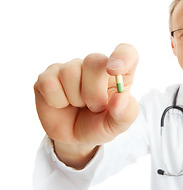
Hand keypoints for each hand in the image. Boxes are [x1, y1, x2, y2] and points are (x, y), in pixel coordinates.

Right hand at [34, 44, 138, 168]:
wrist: (74, 138)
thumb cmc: (100, 125)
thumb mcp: (117, 125)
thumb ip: (125, 114)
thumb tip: (120, 98)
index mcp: (120, 73)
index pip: (127, 51)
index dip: (122, 56)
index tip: (114, 71)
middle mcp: (96, 64)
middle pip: (94, 60)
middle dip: (94, 92)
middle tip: (96, 108)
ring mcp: (70, 68)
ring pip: (70, 72)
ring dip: (75, 98)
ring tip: (79, 105)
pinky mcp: (48, 76)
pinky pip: (50, 83)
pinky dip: (56, 101)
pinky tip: (62, 104)